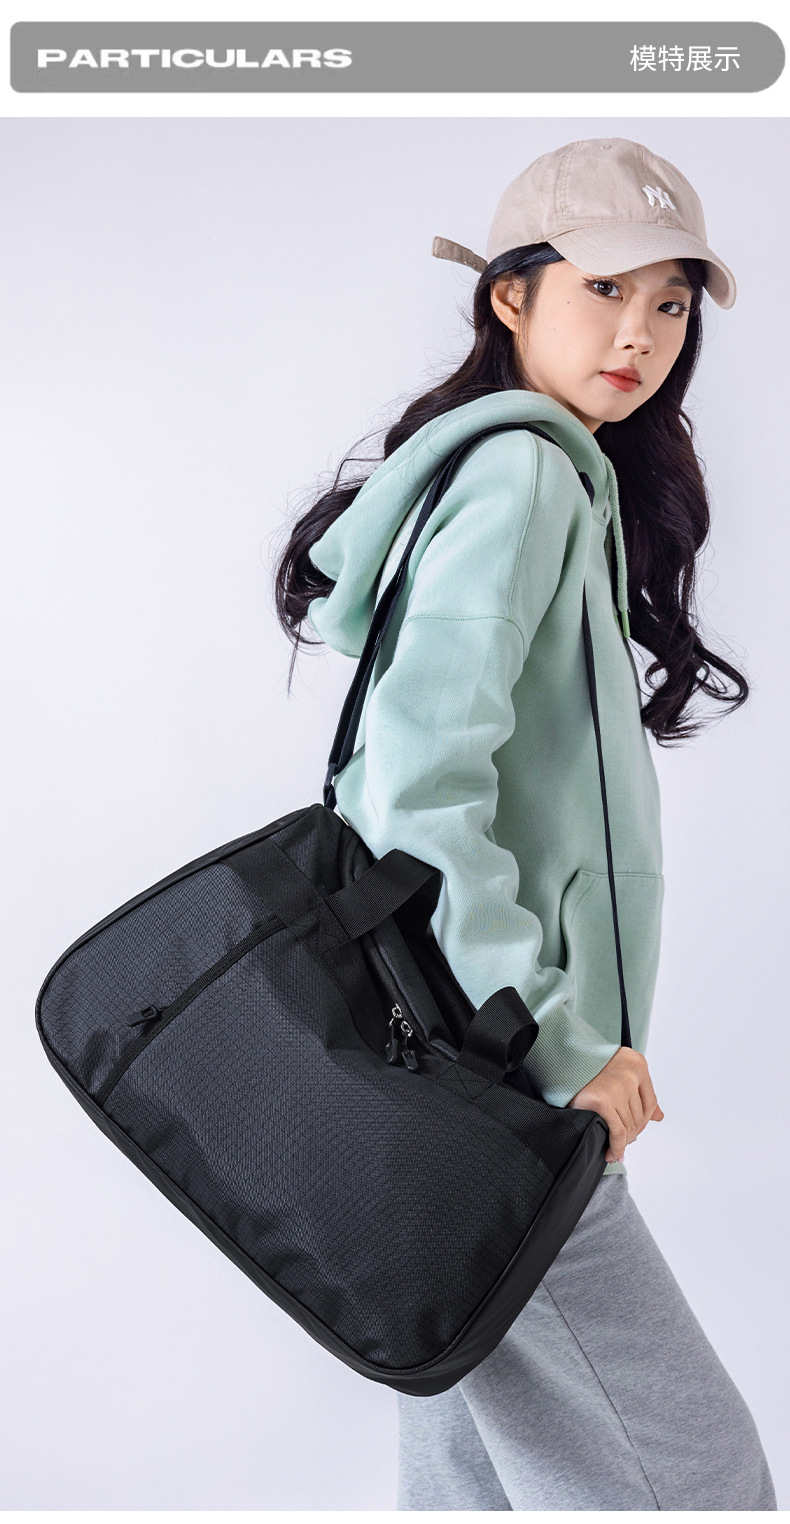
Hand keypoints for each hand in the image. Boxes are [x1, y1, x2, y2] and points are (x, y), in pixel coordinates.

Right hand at [567, 1048, 663, 1163]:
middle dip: (632, 1133)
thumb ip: (640, 1093)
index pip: (650, 1102)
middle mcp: (630, 1074)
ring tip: (616, 1150)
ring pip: (630, 1126)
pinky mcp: (602, 1101)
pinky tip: (612, 1152)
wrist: (563, 1062)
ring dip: (624, 1142)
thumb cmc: (590, 1068)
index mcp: (637, 1064)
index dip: (644, 1121)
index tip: (636, 1131)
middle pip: (640, 1116)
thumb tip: (658, 1117)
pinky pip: (618, 1132)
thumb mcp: (620, 1072)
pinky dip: (617, 1146)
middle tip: (622, 1143)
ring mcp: (617, 1087)